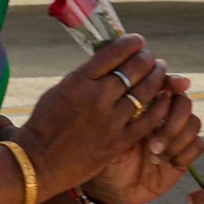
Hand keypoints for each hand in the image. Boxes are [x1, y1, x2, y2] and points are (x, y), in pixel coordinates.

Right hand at [14, 34, 171, 196]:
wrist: (38, 163)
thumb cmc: (45, 125)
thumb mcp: (60, 90)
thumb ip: (85, 77)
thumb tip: (109, 63)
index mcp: (79, 81)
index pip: (112, 54)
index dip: (129, 44)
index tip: (138, 41)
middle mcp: (97, 97)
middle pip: (132, 70)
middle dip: (146, 59)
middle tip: (151, 57)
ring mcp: (110, 120)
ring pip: (144, 92)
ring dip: (157, 78)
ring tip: (160, 72)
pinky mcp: (119, 142)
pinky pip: (148, 119)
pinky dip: (160, 106)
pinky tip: (165, 98)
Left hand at [82, 87, 203, 203]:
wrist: (111, 189)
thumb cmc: (106, 157)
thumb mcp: (109, 134)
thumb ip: (122, 111)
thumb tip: (133, 88)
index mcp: (146, 106)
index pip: (165, 85)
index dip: (173, 82)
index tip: (177, 85)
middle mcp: (164, 117)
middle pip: (183, 103)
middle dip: (172, 122)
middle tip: (153, 144)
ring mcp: (175, 135)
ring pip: (194, 123)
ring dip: (177, 138)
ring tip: (155, 155)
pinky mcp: (184, 154)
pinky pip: (198, 145)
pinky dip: (185, 153)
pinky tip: (167, 163)